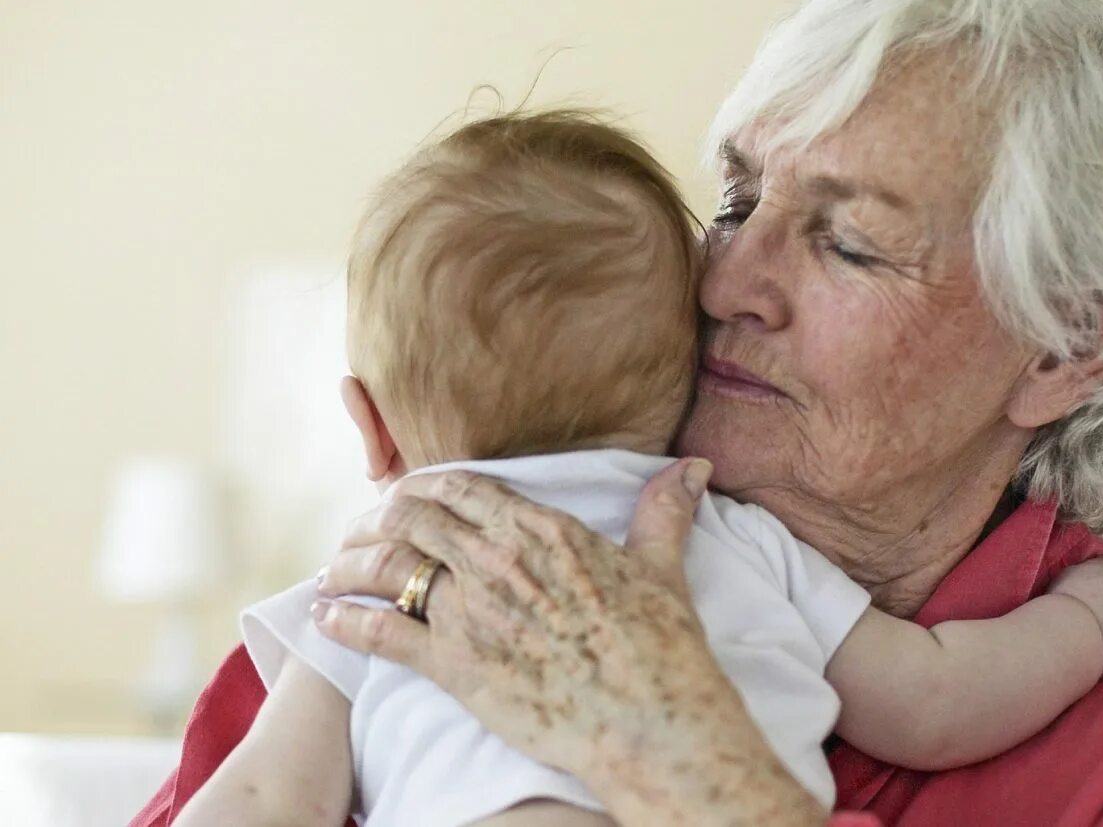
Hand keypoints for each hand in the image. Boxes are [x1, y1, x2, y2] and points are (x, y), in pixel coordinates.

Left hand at [312, 458, 824, 825]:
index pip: (461, 487)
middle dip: (380, 518)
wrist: (647, 720)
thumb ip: (664, 510)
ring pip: (386, 566)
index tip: (408, 492)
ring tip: (335, 570)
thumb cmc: (660, 646)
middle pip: (412, 518)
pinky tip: (326, 618)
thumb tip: (692, 467)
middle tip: (366, 529)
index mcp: (541, 528)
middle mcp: (495, 559)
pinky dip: (345, 621)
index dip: (425, 486)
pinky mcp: (453, 664)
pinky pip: (381, 632)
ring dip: (351, 563)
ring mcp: (470, 610)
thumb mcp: (661, 567)